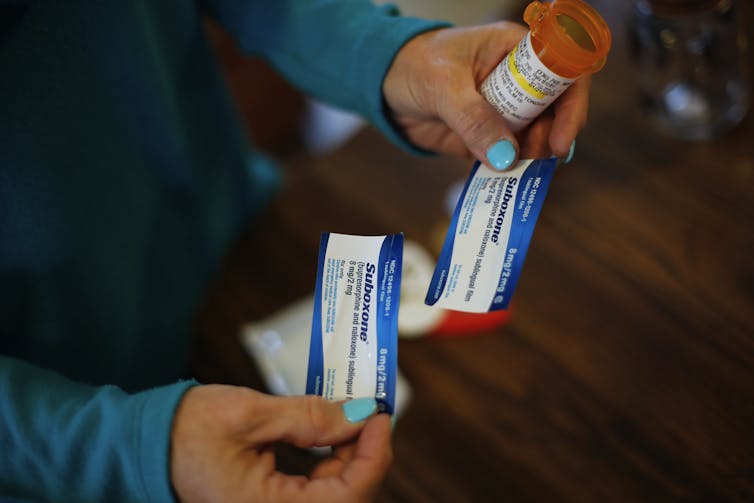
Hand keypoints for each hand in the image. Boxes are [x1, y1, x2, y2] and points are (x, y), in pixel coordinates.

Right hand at [171, 385, 391, 502]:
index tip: (381, 417)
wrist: (146, 446)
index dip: (373, 456)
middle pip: (345, 497)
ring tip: (348, 416)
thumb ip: (309, 417)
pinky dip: (328, 462)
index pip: (347, 497)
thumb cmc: (184, 432)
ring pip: (333, 494)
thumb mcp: (250, 414)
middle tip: (367, 411)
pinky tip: (329, 433)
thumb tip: (359, 414)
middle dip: (363, 454)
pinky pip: (314, 491)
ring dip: (348, 457)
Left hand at [383, 22, 590, 167]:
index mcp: (514, 51)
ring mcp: (503, 111)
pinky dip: (508, 170)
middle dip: (547, 137)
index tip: (559, 138)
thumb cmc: (413, 65)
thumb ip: (473, 119)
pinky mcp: (487, 137)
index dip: (571, 105)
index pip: (562, 72)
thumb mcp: (443, 87)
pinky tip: (503, 180)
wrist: (383, 86)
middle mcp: (516, 82)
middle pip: (553, 112)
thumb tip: (506, 156)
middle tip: (532, 158)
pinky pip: (506, 156)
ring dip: (529, 157)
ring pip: (533, 138)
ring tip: (514, 170)